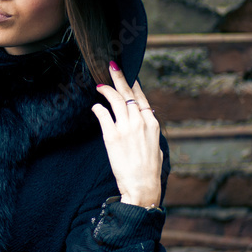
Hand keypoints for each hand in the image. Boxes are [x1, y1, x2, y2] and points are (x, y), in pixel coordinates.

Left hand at [92, 63, 162, 208]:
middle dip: (120, 77)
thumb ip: (149, 131)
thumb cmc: (150, 170)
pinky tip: (95, 106)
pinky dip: (98, 108)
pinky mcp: (112, 136)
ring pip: (115, 100)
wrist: (143, 186)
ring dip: (106, 90)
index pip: (141, 98)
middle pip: (128, 93)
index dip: (134, 84)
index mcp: (152, 124)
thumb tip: (145, 120)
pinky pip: (103, 115)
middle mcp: (140, 122)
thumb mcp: (156, 146)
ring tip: (100, 85)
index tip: (128, 74)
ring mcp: (126, 128)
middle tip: (112, 65)